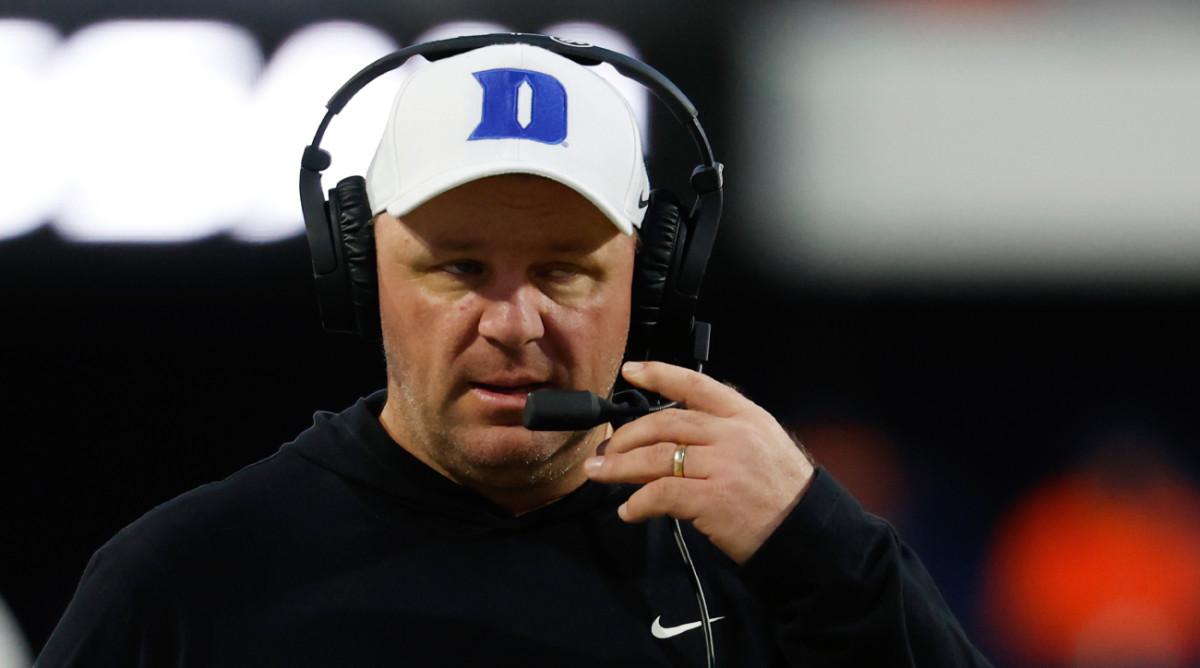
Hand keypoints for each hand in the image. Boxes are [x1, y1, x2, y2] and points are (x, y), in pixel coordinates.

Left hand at [584, 361, 815, 563]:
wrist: (806, 533)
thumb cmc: (781, 493)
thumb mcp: (762, 445)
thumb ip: (722, 433)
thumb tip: (668, 439)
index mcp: (745, 417)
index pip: (696, 385)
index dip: (659, 374)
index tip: (630, 371)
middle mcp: (733, 435)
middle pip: (665, 423)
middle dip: (626, 435)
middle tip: (605, 448)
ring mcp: (723, 466)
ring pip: (657, 457)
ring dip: (620, 466)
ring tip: (600, 473)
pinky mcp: (713, 499)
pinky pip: (662, 494)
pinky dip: (639, 502)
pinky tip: (629, 510)